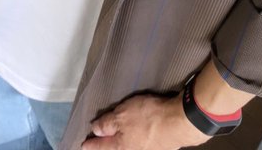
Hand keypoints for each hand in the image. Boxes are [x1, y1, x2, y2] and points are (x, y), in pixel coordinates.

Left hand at [81, 91, 211, 149]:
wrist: (179, 122)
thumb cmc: (148, 117)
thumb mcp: (122, 115)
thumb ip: (107, 123)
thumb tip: (94, 130)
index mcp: (121, 146)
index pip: (101, 145)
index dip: (91, 143)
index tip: (82, 145)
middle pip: (115, 148)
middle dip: (105, 145)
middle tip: (96, 143)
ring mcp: (145, 149)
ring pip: (127, 146)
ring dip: (119, 142)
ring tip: (112, 139)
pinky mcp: (157, 144)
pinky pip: (138, 143)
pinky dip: (131, 139)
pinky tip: (133, 134)